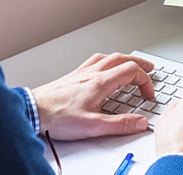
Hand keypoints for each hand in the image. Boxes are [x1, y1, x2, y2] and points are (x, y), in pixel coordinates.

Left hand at [32, 52, 154, 139]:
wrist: (32, 110)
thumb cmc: (57, 117)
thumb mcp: (92, 126)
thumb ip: (119, 124)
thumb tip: (140, 122)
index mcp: (100, 82)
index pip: (131, 71)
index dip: (145, 81)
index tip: (148, 94)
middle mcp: (92, 73)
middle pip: (122, 59)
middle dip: (139, 64)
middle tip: (150, 69)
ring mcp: (82, 72)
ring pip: (108, 57)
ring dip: (124, 59)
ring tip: (131, 64)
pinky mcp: (73, 75)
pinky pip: (95, 60)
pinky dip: (107, 60)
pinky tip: (104, 66)